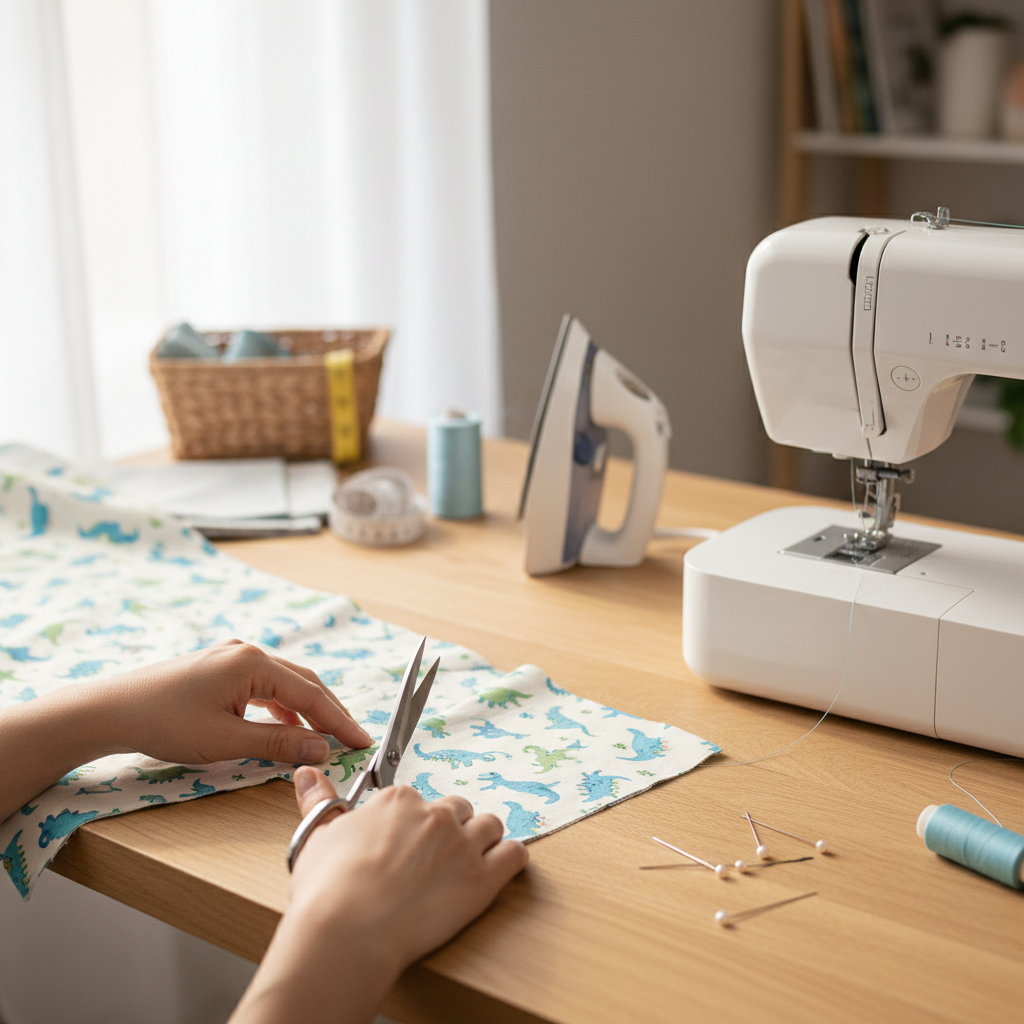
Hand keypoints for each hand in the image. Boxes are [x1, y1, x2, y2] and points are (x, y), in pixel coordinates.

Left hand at [95, 639, 371, 765]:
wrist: (110, 711)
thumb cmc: (164, 723)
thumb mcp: (227, 740)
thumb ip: (279, 743)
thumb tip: (322, 747)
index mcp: (253, 663)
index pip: (312, 693)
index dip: (339, 720)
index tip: (362, 740)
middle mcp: (247, 652)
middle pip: (304, 682)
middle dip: (330, 711)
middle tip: (353, 738)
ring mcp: (231, 657)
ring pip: (284, 683)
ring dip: (307, 709)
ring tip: (326, 735)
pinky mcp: (219, 668)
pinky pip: (264, 686)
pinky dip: (282, 706)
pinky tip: (286, 726)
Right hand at [230, 768, 528, 1023]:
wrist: (349, 931)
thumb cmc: (328, 890)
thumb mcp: (318, 838)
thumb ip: (320, 801)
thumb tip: (307, 773)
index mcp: (398, 801)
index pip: (417, 801)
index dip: (411, 826)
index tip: (402, 846)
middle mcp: (435, 814)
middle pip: (457, 809)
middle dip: (449, 831)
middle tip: (431, 862)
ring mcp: (463, 844)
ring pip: (490, 826)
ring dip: (482, 842)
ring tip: (463, 867)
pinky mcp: (484, 878)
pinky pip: (515, 854)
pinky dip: (510, 860)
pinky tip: (497, 871)